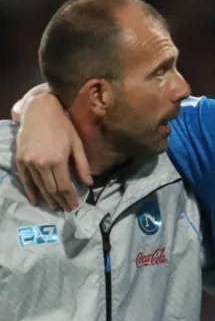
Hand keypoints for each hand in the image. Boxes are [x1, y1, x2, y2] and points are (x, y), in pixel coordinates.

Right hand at [15, 94, 91, 209]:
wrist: (39, 111)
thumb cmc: (62, 125)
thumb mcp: (76, 144)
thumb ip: (82, 165)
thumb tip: (89, 183)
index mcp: (57, 160)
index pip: (64, 186)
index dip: (69, 198)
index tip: (75, 206)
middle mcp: (41, 163)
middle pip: (51, 189)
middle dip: (60, 201)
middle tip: (67, 209)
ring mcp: (29, 162)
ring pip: (39, 186)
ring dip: (48, 199)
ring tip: (56, 207)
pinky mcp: (20, 160)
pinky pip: (25, 180)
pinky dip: (30, 192)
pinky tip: (35, 201)